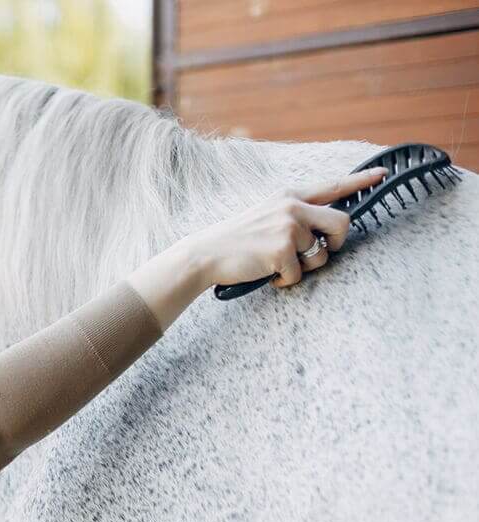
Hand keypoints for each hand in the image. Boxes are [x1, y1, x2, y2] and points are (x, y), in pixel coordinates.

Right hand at [179, 167, 388, 289]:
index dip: (362, 181)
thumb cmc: (237, 240)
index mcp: (289, 196)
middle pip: (342, 222)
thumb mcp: (266, 215)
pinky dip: (285, 281)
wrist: (205, 254)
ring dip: (304, 268)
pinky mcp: (281, 250)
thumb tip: (322, 232)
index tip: (383, 174)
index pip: (333, 186)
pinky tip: (267, 274)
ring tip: (278, 265)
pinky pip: (299, 274)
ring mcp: (287, 227)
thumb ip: (294, 216)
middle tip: (319, 252)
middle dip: (337, 242)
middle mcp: (292, 207)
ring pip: (322, 255)